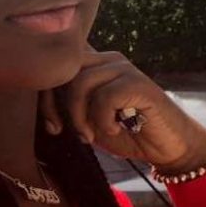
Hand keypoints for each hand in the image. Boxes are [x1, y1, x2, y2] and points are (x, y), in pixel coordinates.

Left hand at [39, 48, 205, 173]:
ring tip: (89, 135)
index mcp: (92, 65)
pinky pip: (105, 97)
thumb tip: (39, 101)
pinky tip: (114, 130)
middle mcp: (106, 60)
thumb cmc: (124, 131)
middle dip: (55, 106)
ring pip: (81, 83)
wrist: (166, 146)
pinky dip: (103, 120)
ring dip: (79, 116)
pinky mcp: (138, 83)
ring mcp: (123, 69)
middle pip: (63, 72)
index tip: (52, 126)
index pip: (56, 66)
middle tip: (64, 131)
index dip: (44, 94)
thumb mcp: (87, 118)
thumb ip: (67, 104)